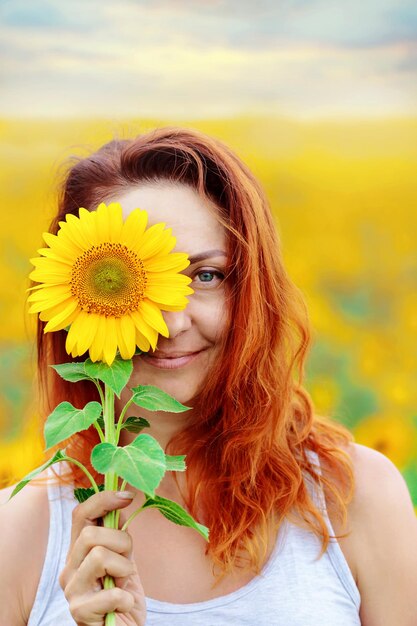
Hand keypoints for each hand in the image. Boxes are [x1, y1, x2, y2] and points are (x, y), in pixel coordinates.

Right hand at [59, 490, 145, 625]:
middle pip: (90, 534)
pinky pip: (112, 593)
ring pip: (99, 556)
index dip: (103, 499)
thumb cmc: (123, 596)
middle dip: (121, 542)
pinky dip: (126, 599)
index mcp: (79, 551)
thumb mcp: (124, 559)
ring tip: (123, 585)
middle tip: (127, 564)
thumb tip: (123, 501)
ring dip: (124, 569)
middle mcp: (69, 567)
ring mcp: (71, 589)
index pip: (80, 514)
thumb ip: (119, 535)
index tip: (128, 495)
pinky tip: (122, 606)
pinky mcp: (78, 611)